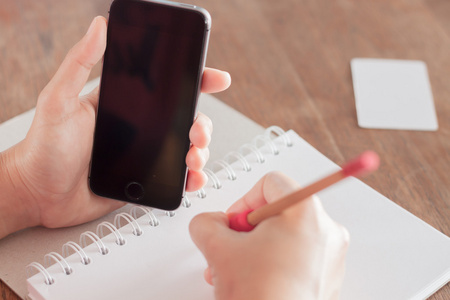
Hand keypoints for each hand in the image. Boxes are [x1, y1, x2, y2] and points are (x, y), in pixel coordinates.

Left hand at [0, 16, 230, 236]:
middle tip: (197, 131)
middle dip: (202, 123)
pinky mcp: (145, 180)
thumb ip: (78, 64)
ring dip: (200, 150)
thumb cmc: (42, 148)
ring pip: (185, 148)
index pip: (166, 87)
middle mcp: (140, 128)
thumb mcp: (58, 100)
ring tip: (194, 156)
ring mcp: (144, 155)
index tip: (215, 77)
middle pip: (185, 119)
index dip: (195, 80)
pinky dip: (192, 178)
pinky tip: (194, 178)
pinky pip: (176, 178)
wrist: (37, 194)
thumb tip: (98, 26)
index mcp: (126, 106)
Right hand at [189, 172, 348, 299]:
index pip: (271, 182)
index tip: (235, 223)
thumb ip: (206, 223)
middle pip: (279, 210)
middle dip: (248, 230)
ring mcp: (331, 254)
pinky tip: (258, 279)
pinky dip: (277, 261)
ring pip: (287, 234)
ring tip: (241, 268)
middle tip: (235, 248)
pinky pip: (299, 254)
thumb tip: (209, 222)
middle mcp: (326, 229)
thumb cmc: (262, 297)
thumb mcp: (218, 249)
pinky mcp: (329, 275)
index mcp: (304, 211)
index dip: (244, 201)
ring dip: (258, 248)